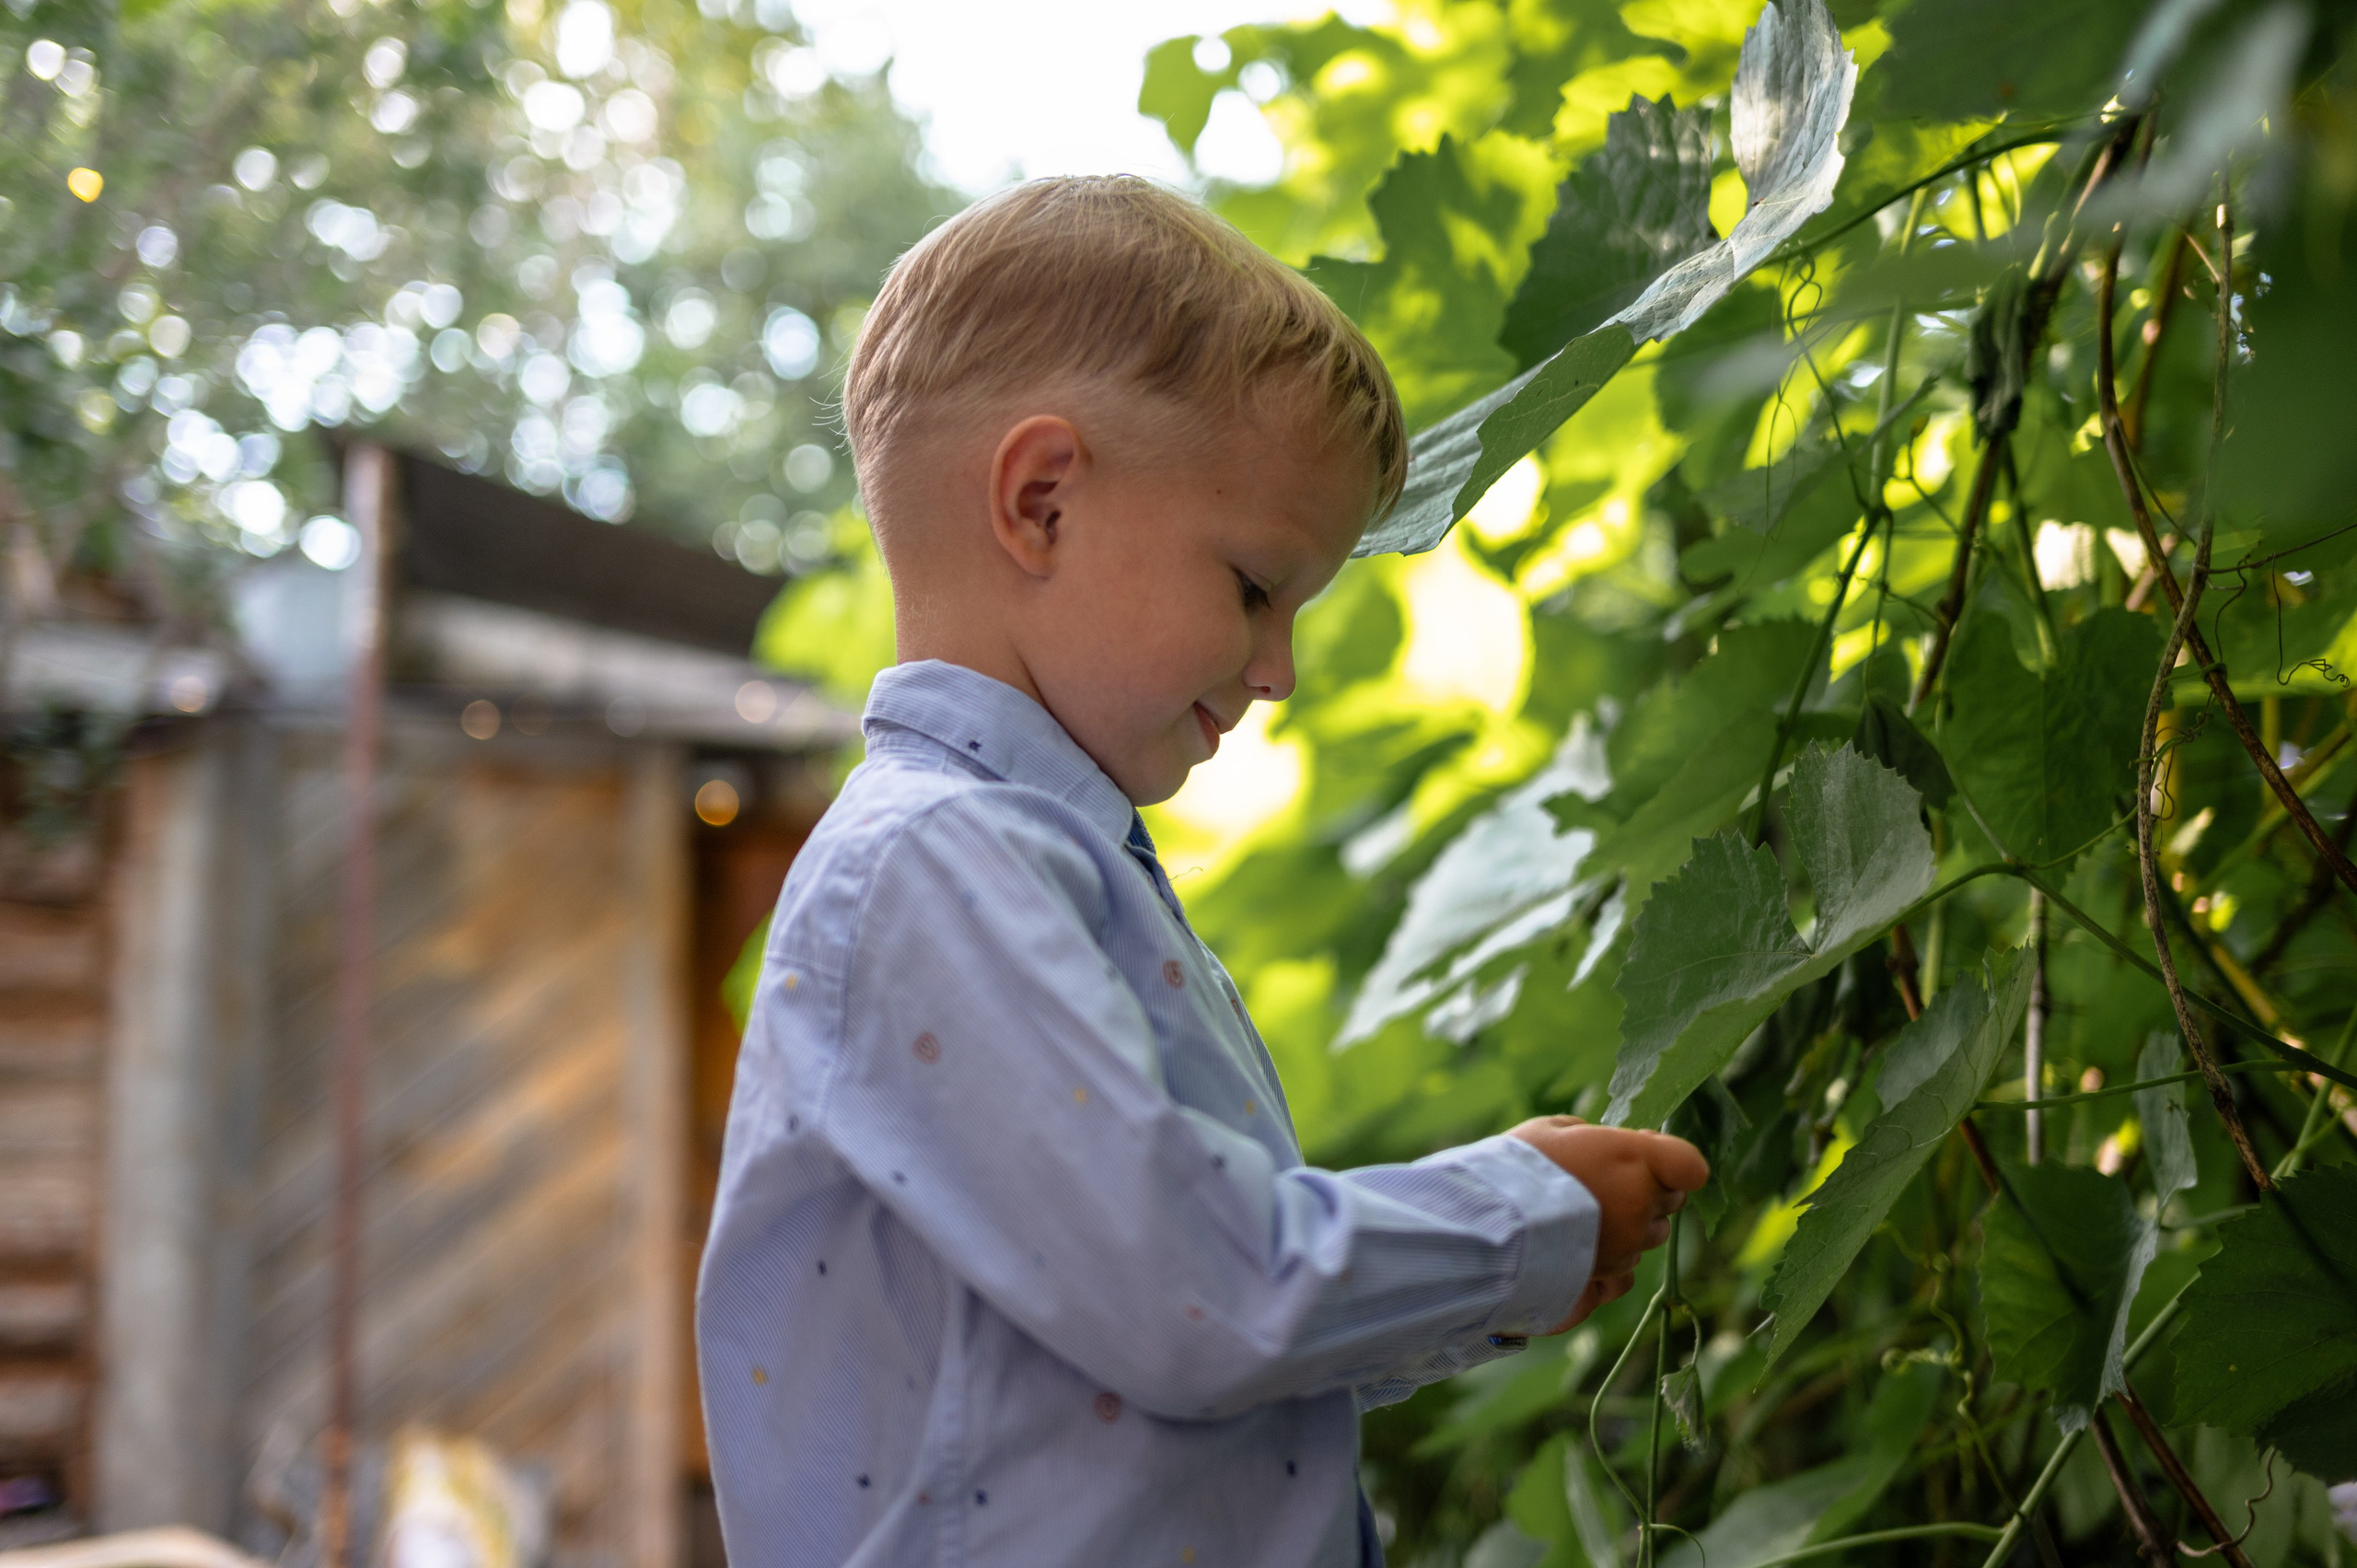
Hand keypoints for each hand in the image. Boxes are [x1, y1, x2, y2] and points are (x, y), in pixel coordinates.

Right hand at [1506, 1115, 1709, 1333]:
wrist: (1493, 1225)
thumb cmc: (1520, 1167)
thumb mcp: (1551, 1130)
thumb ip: (1586, 1135)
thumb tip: (1593, 1142)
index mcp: (1635, 1160)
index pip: (1690, 1165)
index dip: (1672, 1159)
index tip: (1646, 1150)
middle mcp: (1641, 1205)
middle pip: (1672, 1199)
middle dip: (1650, 1188)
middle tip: (1607, 1180)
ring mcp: (1629, 1244)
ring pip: (1651, 1234)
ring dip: (1632, 1223)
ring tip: (1588, 1214)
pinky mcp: (1610, 1274)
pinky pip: (1629, 1266)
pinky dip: (1615, 1255)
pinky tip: (1586, 1244)